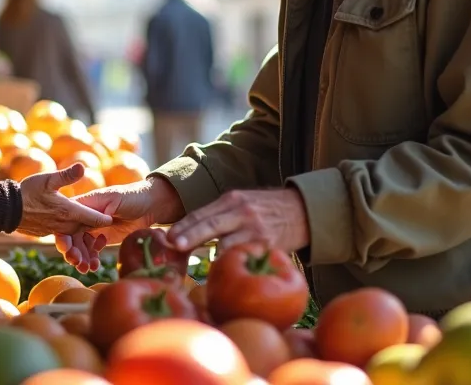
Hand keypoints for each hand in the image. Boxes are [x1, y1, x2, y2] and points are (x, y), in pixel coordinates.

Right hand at [15, 164, 112, 237]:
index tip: (115, 217)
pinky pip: (63, 235)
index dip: (105, 218)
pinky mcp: (46, 233)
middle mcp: (64, 224)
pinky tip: (70, 228)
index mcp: (68, 212)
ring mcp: (54, 230)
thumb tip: (83, 166)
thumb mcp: (47, 179)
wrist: (7, 210)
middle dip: (97, 229)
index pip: (93, 218)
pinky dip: (70, 235)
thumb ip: (66, 175)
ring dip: (83, 234)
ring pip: (75, 233)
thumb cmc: (27, 192)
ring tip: (90, 230)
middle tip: (108, 225)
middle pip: (86, 228)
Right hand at [53, 177, 184, 272]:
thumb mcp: (115, 199)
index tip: (66, 249)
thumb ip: (99, 209)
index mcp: (84, 205)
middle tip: (77, 263)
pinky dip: (91, 259)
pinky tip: (96, 265)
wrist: (151, 206)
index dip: (64, 235)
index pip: (67, 220)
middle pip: (71, 236)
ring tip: (87, 269)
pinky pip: (91, 251)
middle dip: (72, 251)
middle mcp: (85, 217)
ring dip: (81, 258)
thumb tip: (86, 220)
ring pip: (80, 246)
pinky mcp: (102, 239)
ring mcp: (93, 229)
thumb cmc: (132, 196)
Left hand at [166, 188, 309, 252]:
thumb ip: (220, 214)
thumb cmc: (265, 209)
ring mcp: (256, 230)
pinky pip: (244, 258)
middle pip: (211, 224)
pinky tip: (221, 272)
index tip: (168, 236)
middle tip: (174, 246)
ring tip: (193, 266)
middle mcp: (243, 212)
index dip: (184, 225)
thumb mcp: (242, 202)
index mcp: (233, 199)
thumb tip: (187, 231)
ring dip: (209, 258)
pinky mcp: (267, 246)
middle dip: (190, 235)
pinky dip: (231, 264)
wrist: (302, 211)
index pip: (203, 212)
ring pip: (227, 245)